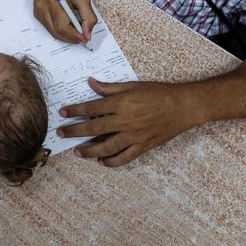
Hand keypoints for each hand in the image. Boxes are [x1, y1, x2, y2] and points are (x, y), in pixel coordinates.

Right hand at [34, 0, 96, 43]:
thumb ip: (87, 16)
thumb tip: (87, 34)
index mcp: (54, 1)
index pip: (63, 26)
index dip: (75, 36)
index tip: (85, 39)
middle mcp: (43, 8)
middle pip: (57, 32)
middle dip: (71, 39)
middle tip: (83, 39)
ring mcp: (38, 12)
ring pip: (53, 33)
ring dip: (66, 37)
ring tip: (77, 34)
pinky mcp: (37, 14)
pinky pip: (49, 28)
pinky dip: (60, 31)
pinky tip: (68, 27)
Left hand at [57, 78, 203, 165]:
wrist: (183, 106)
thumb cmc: (159, 93)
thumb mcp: (133, 86)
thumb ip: (110, 88)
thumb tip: (91, 83)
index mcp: (122, 103)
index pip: (92, 108)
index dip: (75, 111)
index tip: (62, 113)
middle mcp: (126, 121)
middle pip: (94, 129)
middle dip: (75, 132)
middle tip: (61, 134)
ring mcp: (135, 136)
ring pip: (107, 148)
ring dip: (89, 151)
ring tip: (78, 152)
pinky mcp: (143, 146)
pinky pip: (124, 158)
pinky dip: (112, 162)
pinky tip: (102, 161)